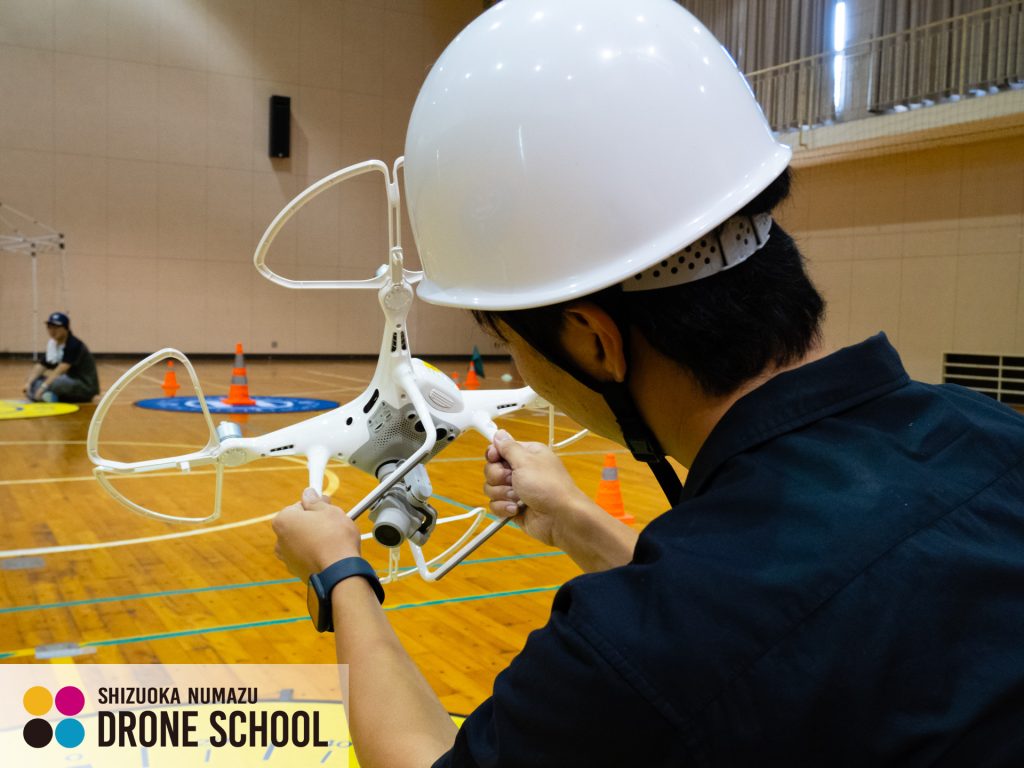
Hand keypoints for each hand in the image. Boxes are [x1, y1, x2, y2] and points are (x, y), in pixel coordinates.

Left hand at [272, 488, 361, 580]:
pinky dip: (315, 553)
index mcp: (283, 521)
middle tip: (333, 521)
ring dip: (314, 538)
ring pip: (302, 541)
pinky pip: (306, 556)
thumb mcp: (328, 510)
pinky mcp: (297, 571)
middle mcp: (280, 540)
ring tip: (334, 538)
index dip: (315, 505)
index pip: (298, 506)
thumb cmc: (334, 536)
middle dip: (314, 522)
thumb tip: (308, 493)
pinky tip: (330, 552)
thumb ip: (315, 501)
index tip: (327, 505)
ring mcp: (287, 558)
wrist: (338, 571)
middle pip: (298, 524)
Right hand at [483, 430, 591, 546]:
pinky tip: (517, 509)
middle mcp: (521, 471)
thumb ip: (508, 447)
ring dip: (503, 494)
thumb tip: (499, 434)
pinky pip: (496, 505)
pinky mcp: (513, 507)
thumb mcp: (526, 461)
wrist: (561, 518)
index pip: (499, 449)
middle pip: (492, 469)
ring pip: (491, 488)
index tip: (495, 458)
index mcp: (526, 455)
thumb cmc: (548, 486)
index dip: (493, 455)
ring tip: (519, 497)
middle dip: (498, 477)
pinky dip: (504, 508)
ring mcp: (517, 490)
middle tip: (512, 480)